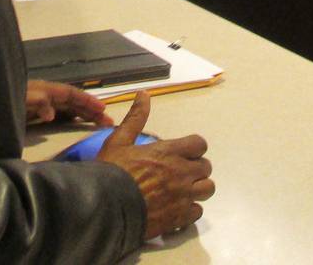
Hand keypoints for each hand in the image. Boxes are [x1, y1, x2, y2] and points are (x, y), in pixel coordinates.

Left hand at [25, 80, 112, 125]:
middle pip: (74, 102)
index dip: (87, 100)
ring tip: (100, 123)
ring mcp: (42, 104)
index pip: (72, 93)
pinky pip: (60, 115)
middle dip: (92, 110)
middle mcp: (47, 95)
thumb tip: (51, 115)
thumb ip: (36, 103)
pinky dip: (72, 118)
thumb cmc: (5, 99)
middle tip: (108, 121)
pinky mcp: (36, 115)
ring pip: (69, 108)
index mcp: (45, 90)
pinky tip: (79, 123)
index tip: (103, 108)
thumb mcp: (20, 99)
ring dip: (85, 114)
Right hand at [97, 92, 214, 238]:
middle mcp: (181, 173)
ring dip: (197, 188)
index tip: (183, 153)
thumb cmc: (111, 173)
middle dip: (196, 168)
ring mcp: (182, 196)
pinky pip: (198, 212)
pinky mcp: (179, 217)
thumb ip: (136, 118)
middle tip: (180, 172)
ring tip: (183, 190)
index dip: (193, 148)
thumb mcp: (119, 141)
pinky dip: (190, 210)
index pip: (200, 144)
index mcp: (169, 152)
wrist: (105, 208)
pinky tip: (177, 208)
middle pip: (206, 167)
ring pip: (207, 189)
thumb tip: (143, 94)